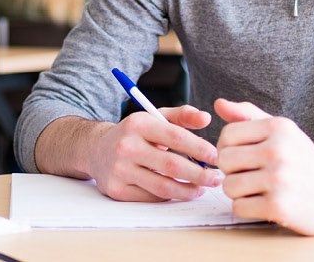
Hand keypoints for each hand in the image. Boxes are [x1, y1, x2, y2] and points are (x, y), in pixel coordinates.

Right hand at [85, 106, 221, 201]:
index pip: (176, 136)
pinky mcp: (116, 190)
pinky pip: (151, 197)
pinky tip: (180, 191)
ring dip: (188, 190)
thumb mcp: (154, 118)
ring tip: (201, 188)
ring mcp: (119, 170)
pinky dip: (170, 196)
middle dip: (200, 175)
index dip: (200, 148)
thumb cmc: (134, 134)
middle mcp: (126, 146)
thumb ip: (182, 116)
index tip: (217, 157)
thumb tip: (206, 118)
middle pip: (172, 165)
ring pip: (163, 186)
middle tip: (217, 178)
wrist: (96, 149)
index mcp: (138, 124)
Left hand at [212, 99, 313, 234]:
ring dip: (239, 192)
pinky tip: (265, 204)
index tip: (244, 157)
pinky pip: (238, 207)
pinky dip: (248, 209)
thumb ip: (249, 115)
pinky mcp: (278, 206)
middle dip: (233, 171)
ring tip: (258, 190)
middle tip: (252, 176)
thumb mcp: (283, 132)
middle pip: (224, 160)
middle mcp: (278, 150)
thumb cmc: (304, 162)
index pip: (227, 135)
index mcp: (278, 127)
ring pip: (228, 186)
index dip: (229, 148)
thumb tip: (218, 104)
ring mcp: (279, 179)